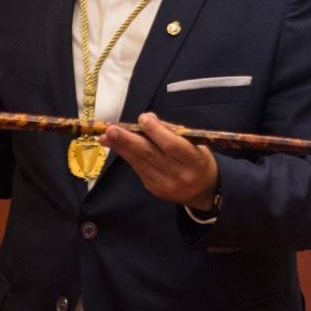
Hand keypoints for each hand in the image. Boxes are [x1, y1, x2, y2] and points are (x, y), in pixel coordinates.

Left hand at [98, 112, 218, 209]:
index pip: (172, 145)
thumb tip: (147, 118)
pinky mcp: (155, 189)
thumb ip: (171, 131)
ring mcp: (166, 185)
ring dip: (121, 148)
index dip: (156, 131)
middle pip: (150, 155)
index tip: (143, 118)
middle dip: (128, 141)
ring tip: (106, 137)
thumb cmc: (197, 160)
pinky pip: (139, 170)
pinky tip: (117, 147)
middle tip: (111, 130)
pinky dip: (127, 156)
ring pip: (140, 163)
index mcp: (195, 161)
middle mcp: (180, 175)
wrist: (205, 191)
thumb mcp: (194, 144)